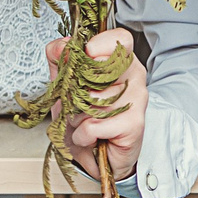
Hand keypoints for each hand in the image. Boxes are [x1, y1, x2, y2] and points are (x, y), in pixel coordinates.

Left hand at [48, 29, 146, 184]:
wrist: (97, 158)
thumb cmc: (85, 119)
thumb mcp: (65, 86)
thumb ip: (60, 60)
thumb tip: (62, 44)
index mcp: (122, 61)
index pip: (120, 38)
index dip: (98, 46)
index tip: (85, 58)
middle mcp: (135, 76)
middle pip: (99, 68)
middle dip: (77, 89)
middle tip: (80, 101)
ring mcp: (138, 98)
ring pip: (92, 99)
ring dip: (77, 115)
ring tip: (86, 121)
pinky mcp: (134, 123)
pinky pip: (93, 125)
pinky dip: (83, 135)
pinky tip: (91, 137)